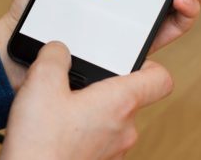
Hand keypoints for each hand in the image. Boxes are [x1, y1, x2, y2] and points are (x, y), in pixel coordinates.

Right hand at [0, 42, 172, 159]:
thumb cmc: (41, 142)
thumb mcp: (41, 81)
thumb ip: (54, 56)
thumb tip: (59, 50)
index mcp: (119, 103)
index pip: (159, 79)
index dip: (148, 65)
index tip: (130, 61)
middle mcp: (124, 129)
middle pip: (130, 98)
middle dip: (102, 87)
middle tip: (75, 81)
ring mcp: (114, 151)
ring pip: (111, 120)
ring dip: (90, 110)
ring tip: (59, 106)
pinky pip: (98, 139)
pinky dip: (81, 131)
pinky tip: (54, 128)